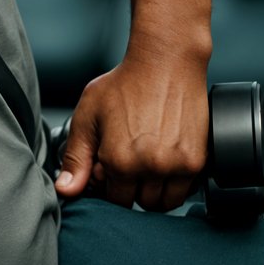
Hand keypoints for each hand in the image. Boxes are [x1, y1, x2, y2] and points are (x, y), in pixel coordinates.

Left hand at [53, 51, 209, 210]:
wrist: (166, 61)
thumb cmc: (125, 83)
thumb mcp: (89, 114)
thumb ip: (75, 156)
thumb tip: (65, 190)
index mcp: (119, 160)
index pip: (115, 200)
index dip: (112, 184)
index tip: (113, 167)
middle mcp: (149, 167)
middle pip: (140, 203)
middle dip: (133, 188)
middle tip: (132, 159)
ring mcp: (176, 166)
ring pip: (165, 203)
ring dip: (156, 189)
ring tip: (149, 160)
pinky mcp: (198, 161)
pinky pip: (186, 191)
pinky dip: (177, 183)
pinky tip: (167, 159)